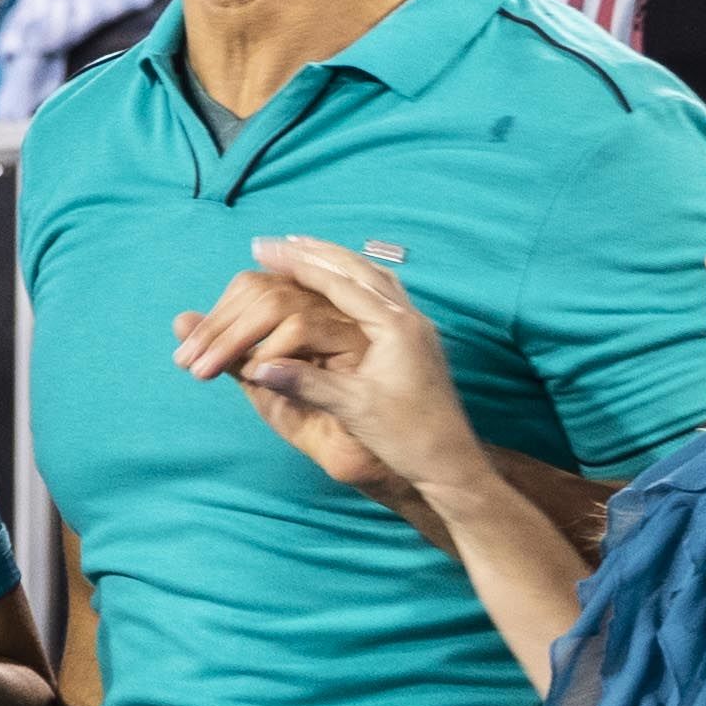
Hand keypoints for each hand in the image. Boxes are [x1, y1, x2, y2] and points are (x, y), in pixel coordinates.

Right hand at [194, 235, 485, 502]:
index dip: (299, 265)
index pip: (339, 283)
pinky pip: (383, 293)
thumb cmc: (407, 438)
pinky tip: (340, 283)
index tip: (265, 250)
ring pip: (373, 277)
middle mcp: (409, 318)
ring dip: (337, 262)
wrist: (450, 461)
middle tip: (277, 243)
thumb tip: (255, 369)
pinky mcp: (416, 338)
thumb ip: (305, 383)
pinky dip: (355, 281)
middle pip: (358, 269)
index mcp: (394, 327)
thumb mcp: (353, 408)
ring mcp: (416, 326)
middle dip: (316, 254)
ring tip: (304, 252)